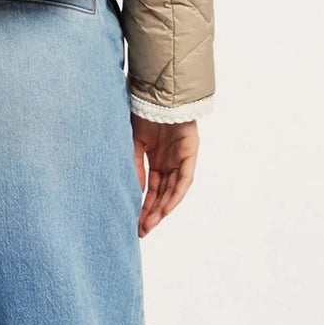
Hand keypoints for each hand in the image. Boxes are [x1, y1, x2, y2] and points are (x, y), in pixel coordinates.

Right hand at [131, 116, 198, 236]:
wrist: (157, 94)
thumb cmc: (144, 113)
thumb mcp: (133, 144)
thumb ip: (135, 167)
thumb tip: (136, 191)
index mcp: (156, 159)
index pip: (152, 189)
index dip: (144, 206)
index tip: (134, 222)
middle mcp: (170, 162)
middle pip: (163, 193)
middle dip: (152, 213)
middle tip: (141, 230)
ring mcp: (181, 159)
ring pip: (174, 190)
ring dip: (162, 208)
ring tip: (150, 224)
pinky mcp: (189, 154)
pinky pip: (184, 180)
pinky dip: (175, 195)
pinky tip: (165, 208)